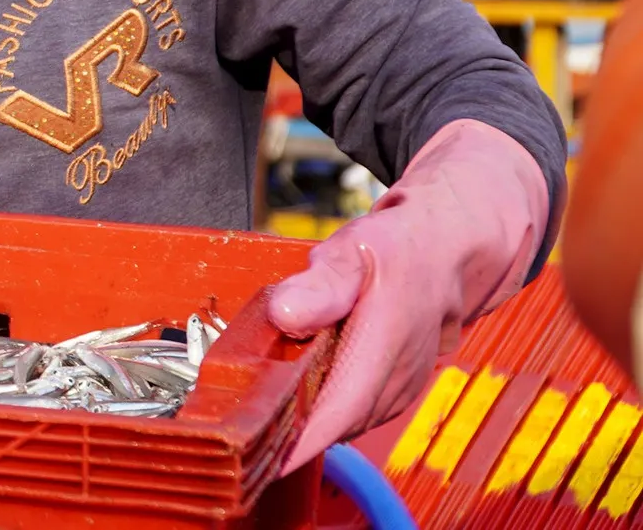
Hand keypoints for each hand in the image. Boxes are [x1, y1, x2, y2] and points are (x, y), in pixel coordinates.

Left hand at [268, 119, 548, 471]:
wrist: (451, 247)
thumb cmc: (401, 246)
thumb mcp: (353, 250)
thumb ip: (321, 284)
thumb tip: (288, 313)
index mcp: (388, 341)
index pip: (341, 408)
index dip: (303, 438)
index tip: (267, 455)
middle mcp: (402, 373)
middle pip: (340, 421)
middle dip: (296, 432)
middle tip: (248, 433)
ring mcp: (405, 384)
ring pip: (351, 420)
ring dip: (313, 423)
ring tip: (268, 418)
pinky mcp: (402, 387)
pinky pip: (361, 411)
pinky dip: (332, 413)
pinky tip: (303, 403)